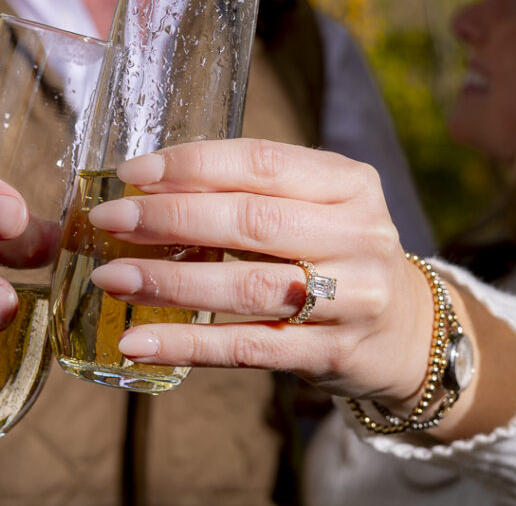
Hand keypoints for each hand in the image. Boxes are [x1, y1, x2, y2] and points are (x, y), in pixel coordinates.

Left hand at [87, 139, 435, 409]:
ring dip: (169, 282)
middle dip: (169, 218)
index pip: (262, 162)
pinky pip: (248, 348)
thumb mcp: (314, 205)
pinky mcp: (331, 354)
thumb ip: (249, 190)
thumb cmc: (336, 250)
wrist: (406, 330)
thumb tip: (146, 186)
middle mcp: (358, 236)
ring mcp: (351, 299)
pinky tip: (139, 343)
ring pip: (246, 287)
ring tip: (112, 278)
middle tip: (109, 221)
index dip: (192, 165)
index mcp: (349, 183)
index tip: (132, 173)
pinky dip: (188, 345)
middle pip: (251, 221)